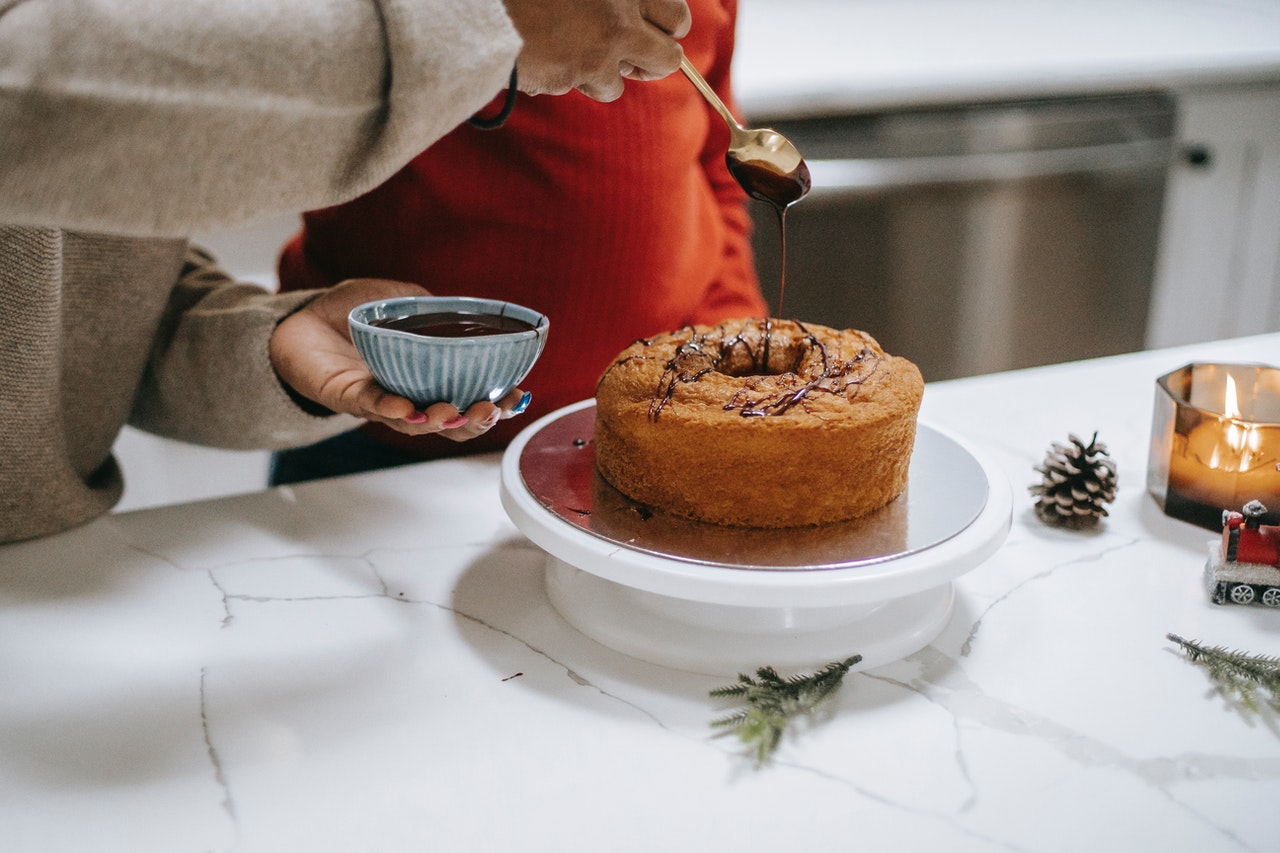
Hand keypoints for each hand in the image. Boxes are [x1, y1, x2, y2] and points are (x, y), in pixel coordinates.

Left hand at [268, 278, 530, 437]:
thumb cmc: (349, 313)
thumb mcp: (401, 300)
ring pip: (415, 424)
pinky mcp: (344, 395)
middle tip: (492, 409)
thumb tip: (463, 312)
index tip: (519, 398)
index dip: (496, 406)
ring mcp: (376, 401)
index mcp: (426, 380)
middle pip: (448, 424)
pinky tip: (409, 408)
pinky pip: (371, 407)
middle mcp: (406, 397)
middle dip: (475, 421)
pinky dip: (392, 410)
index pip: (468, 401)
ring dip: (440, 421)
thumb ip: (431, 307)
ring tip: (458, 411)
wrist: (295, 320)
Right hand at [503, 0, 690, 101]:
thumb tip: (635, 17)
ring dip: (603, 74)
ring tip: (571, 50)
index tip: (653, 31)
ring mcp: (604, 43)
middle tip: (633, 59)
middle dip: (653, 63)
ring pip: (623, 80)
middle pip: (669, 58)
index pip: (676, 15)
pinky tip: (549, 58)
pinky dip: (573, 80)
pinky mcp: (582, 70)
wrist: (486, 8)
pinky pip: (590, 86)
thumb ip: (610, 0)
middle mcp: (622, 10)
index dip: (668, 28)